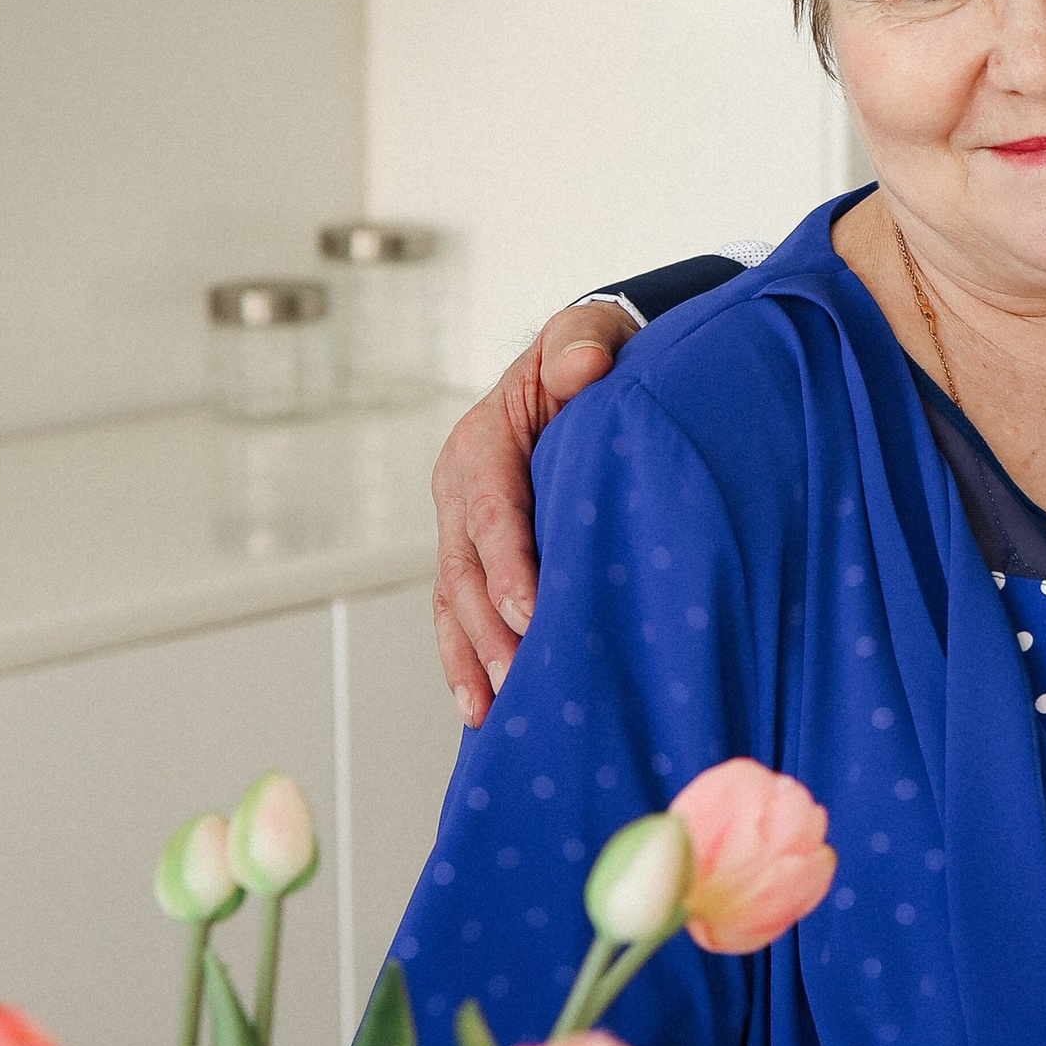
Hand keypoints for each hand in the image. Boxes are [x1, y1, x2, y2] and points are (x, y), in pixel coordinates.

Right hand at [431, 300, 639, 722]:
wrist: (583, 366)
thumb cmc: (591, 353)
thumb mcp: (590, 333)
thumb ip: (583, 344)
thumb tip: (583, 368)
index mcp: (482, 440)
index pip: (490, 510)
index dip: (507, 563)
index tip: (531, 610)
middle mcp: (459, 488)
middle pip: (464, 569)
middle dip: (488, 630)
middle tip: (518, 680)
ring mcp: (459, 526)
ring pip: (454, 601)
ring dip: (472, 658)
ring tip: (494, 712)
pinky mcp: (471, 555)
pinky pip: (459, 613)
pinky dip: (466, 660)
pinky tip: (482, 708)